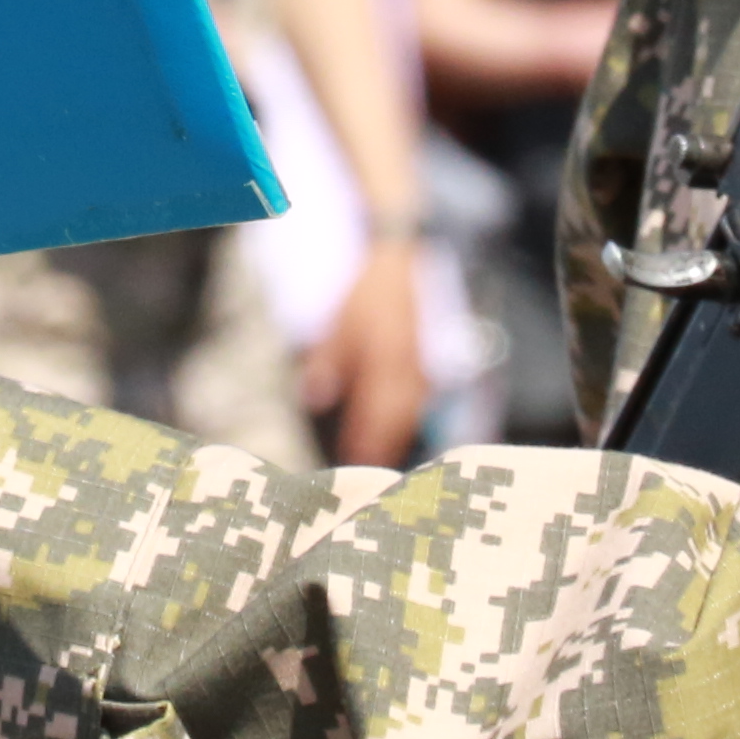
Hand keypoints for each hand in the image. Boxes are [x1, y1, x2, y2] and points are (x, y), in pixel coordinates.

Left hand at [297, 239, 427, 468]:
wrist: (400, 264)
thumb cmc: (365, 295)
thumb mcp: (339, 323)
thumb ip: (329, 360)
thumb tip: (315, 397)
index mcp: (383, 356)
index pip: (374, 408)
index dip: (365, 438)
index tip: (352, 462)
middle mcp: (405, 365)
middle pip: (397, 417)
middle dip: (384, 447)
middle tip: (369, 475)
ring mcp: (419, 365)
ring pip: (412, 412)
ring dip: (399, 439)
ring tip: (384, 463)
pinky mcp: (424, 363)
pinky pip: (420, 400)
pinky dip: (410, 420)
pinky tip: (400, 434)